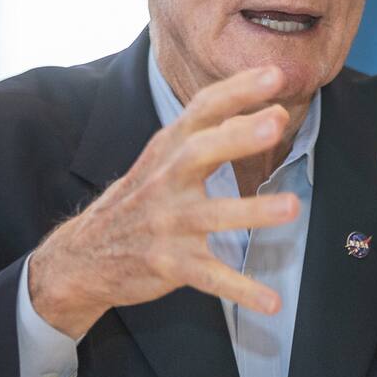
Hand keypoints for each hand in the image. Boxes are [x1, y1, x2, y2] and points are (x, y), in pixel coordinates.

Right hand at [28, 66, 298, 338]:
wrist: (83, 255)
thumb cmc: (140, 198)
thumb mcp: (164, 158)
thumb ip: (214, 133)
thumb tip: (274, 112)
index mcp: (168, 148)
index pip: (203, 109)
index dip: (239, 90)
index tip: (275, 74)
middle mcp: (165, 180)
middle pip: (201, 152)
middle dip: (238, 136)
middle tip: (277, 122)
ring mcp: (166, 223)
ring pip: (212, 215)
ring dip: (252, 210)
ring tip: (293, 207)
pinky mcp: (169, 264)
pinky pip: (211, 277)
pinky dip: (242, 291)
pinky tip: (272, 302)